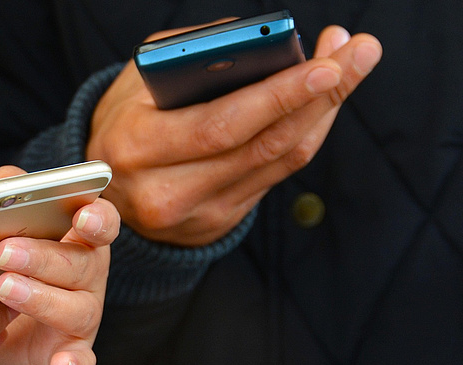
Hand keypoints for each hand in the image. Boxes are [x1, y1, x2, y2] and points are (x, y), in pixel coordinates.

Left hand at [0, 196, 118, 364]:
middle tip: (4, 252)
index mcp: (78, 239)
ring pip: (77, 309)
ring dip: (42, 299)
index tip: (81, 215)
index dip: (97, 218)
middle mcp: (89, 277)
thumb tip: (7, 183)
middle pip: (83, 264)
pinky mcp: (70, 354)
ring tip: (4, 288)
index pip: (102, 222)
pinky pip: (81, 362)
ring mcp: (83, 317)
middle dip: (44, 257)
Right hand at [88, 24, 382, 245]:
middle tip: (359, 53)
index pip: (221, 125)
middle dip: (320, 96)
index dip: (277, 97)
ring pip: (279, 161)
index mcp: (137, 147)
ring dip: (323, 112)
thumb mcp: (137, 80)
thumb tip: (262, 44)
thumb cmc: (124, 120)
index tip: (323, 65)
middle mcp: (166, 191)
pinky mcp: (218, 223)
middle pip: (262, 145)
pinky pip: (276, 176)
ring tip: (349, 67)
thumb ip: (192, 56)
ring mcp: (196, 214)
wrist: (102, 190)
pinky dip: (304, 136)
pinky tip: (321, 103)